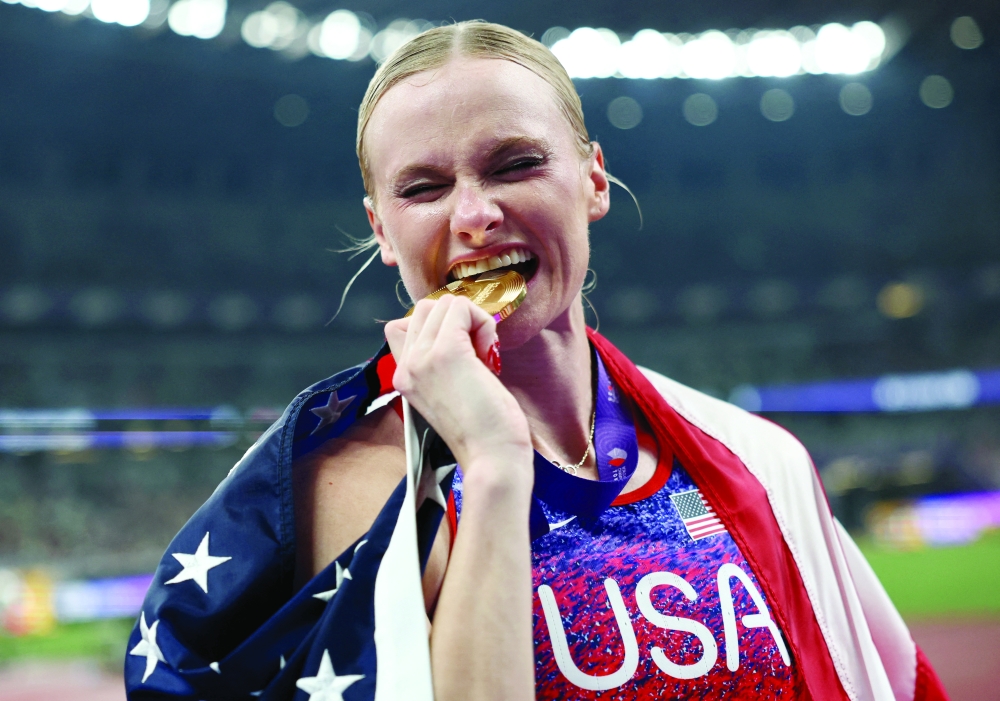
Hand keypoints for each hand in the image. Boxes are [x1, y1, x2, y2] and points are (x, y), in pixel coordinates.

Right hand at [384, 296, 532, 484]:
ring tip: (483, 355)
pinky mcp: (446, 352)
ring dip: (472, 321)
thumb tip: (456, 323)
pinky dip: (482, 323)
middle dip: (458, 322)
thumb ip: (440, 361)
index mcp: (403, 378)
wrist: (492, 456)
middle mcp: (405, 367)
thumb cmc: (483, 428)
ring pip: (445, 303)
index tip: (461, 355)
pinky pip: (462, 308)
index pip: (403, 325)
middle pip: (426, 308)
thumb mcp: (449, 391)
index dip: (439, 329)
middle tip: (477, 355)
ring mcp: (422, 358)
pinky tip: (488, 354)